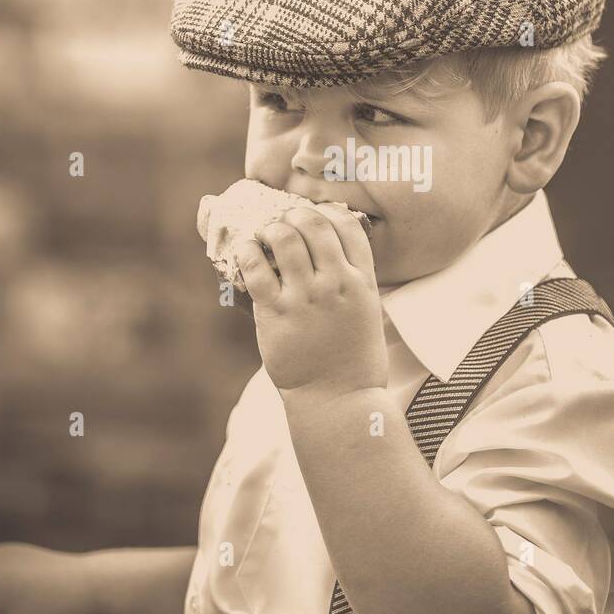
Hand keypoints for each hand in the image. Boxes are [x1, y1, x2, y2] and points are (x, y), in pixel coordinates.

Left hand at [233, 203, 388, 397]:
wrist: (338, 401)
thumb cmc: (353, 361)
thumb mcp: (368, 314)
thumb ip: (353, 283)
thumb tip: (330, 257)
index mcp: (362, 282)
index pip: (347, 225)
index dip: (327, 212)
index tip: (314, 216)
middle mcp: (336, 284)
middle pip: (314, 223)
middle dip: (295, 215)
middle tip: (284, 222)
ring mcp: (306, 298)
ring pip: (284, 238)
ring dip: (271, 230)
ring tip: (265, 236)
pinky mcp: (277, 313)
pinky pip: (256, 268)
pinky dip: (247, 252)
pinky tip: (246, 251)